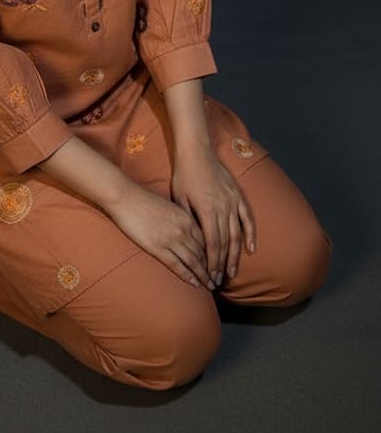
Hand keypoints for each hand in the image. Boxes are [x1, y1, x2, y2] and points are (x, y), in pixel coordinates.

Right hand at [105, 183, 215, 290]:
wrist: (126, 197)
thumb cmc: (144, 200)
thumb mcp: (169, 206)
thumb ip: (180, 219)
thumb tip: (187, 230)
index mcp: (187, 218)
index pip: (207, 240)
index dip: (214, 255)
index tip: (218, 264)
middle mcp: (183, 230)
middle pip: (203, 253)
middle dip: (212, 268)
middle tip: (218, 279)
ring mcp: (171, 239)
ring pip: (194, 262)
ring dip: (204, 276)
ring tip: (210, 286)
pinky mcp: (158, 247)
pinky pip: (177, 265)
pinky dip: (188, 276)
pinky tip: (195, 284)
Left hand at [170, 147, 255, 286]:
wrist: (197, 152)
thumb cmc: (184, 175)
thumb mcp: (180, 199)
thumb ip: (188, 220)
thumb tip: (193, 244)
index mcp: (207, 210)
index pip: (212, 244)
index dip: (212, 262)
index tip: (211, 276)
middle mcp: (223, 207)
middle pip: (226, 242)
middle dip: (223, 263)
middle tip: (221, 280)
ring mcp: (233, 201)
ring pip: (237, 234)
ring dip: (236, 254)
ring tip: (234, 271)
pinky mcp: (238, 195)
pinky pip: (247, 218)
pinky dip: (250, 234)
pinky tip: (251, 249)